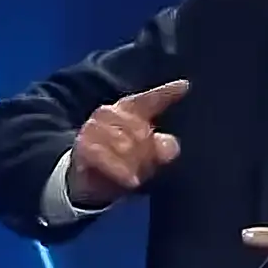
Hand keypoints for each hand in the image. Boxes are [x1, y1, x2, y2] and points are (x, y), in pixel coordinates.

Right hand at [67, 80, 188, 206]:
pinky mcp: (83, 146)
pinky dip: (120, 171)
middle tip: (145, 167)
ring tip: (136, 175)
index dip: (167, 93)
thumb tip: (168, 146)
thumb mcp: (146, 155)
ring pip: (124, 145)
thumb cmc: (121, 159)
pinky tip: (132, 181)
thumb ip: (163, 148)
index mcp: (128, 109)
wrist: (86, 180)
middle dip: (147, 153)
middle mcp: (109, 112)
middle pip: (141, 130)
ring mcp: (94, 128)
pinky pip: (106, 158)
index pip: (150, 100)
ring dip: (134, 164)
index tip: (184, 86)